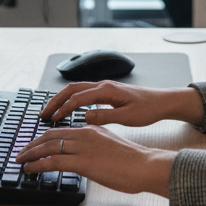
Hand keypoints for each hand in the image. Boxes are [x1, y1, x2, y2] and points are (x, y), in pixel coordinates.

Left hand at [15, 123, 176, 196]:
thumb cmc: (132, 161)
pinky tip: (30, 168)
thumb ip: (95, 145)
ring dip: (31, 153)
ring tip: (20, 160)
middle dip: (32, 144)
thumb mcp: (110, 145)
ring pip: (48, 147)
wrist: (144, 166)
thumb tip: (83, 154)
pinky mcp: (83, 162)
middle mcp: (84, 134)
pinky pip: (54, 161)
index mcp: (91, 128)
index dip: (43, 137)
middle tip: (21, 151)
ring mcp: (83, 147)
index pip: (60, 130)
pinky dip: (38, 164)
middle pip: (50, 136)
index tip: (33, 144)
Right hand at [41, 80, 205, 128]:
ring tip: (51, 112)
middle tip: (43, 114)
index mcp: (107, 90)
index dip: (63, 109)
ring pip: (76, 89)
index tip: (52, 119)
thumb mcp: (127, 117)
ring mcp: (104, 87)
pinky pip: (84, 92)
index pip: (78, 98)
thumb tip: (84, 118)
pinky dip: (72, 99)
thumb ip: (105, 117)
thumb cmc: (147, 109)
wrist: (161, 101)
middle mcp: (103, 85)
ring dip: (62, 99)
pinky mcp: (107, 92)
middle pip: (72, 89)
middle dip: (56, 101)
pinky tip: (68, 110)